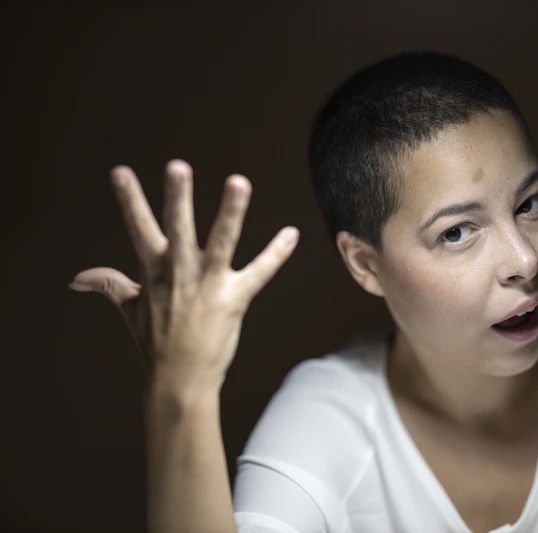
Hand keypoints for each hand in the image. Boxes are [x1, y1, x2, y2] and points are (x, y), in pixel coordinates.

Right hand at [69, 160, 298, 391]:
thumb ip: (111, 285)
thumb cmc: (156, 345)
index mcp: (154, 272)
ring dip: (230, 214)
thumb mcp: (131, 310)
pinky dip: (276, 254)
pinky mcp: (234, 300)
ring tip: (239, 182)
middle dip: (177, 199)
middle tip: (178, 166)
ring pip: (220, 244)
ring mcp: (208, 287)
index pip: (139, 229)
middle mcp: (180, 275)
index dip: (129, 200)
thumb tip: (79, 277)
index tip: (120, 171)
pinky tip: (292, 233)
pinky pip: (259, 273)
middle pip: (178, 231)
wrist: (179, 382)